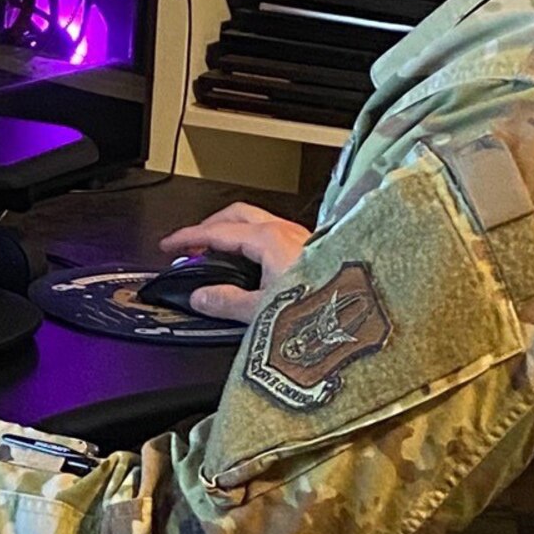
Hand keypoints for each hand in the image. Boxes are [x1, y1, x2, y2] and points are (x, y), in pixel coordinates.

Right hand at [156, 202, 311, 321]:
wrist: (364, 318)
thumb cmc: (322, 310)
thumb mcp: (262, 313)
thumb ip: (227, 303)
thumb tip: (201, 296)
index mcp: (270, 240)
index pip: (217, 231)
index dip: (188, 237)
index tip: (168, 245)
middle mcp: (289, 232)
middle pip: (238, 215)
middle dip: (210, 226)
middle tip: (191, 245)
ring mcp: (305, 239)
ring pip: (260, 222)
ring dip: (235, 233)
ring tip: (220, 256)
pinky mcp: (317, 252)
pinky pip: (276, 236)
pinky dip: (255, 244)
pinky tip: (255, 266)